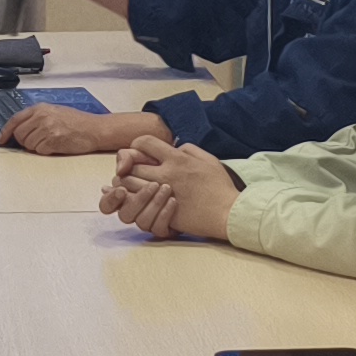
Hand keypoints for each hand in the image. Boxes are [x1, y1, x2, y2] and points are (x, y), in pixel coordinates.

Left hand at [1, 103, 153, 157]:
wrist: (94, 129)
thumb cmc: (77, 122)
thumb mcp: (55, 112)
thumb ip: (36, 118)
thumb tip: (19, 129)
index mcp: (40, 108)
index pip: (15, 120)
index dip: (6, 131)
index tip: (1, 139)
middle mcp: (42, 117)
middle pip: (19, 135)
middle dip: (25, 141)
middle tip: (39, 140)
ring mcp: (47, 128)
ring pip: (28, 145)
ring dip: (36, 147)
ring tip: (50, 141)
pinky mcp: (53, 140)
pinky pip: (39, 151)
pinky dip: (45, 151)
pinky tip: (55, 145)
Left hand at [114, 139, 239, 242]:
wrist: (228, 213)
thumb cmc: (220, 187)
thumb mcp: (208, 159)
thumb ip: (189, 149)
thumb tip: (174, 147)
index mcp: (177, 159)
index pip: (144, 142)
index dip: (137, 145)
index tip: (139, 151)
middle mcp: (167, 174)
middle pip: (131, 164)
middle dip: (127, 165)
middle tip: (130, 169)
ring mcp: (162, 193)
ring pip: (128, 184)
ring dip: (127, 183)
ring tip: (133, 184)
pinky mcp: (161, 211)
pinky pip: (136, 204)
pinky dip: (132, 200)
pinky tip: (136, 199)